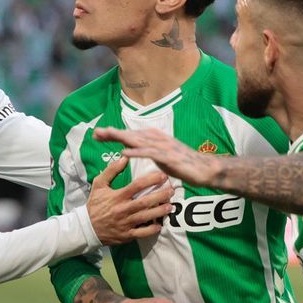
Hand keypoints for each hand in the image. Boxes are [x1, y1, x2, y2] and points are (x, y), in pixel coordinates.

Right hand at [84, 155, 171, 244]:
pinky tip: (160, 225)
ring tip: (170, 206)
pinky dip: (151, 230)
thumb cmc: (95, 204)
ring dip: (159, 212)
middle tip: (171, 190)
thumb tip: (125, 157)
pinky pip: (141, 233)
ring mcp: (125, 223)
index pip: (136, 186)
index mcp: (117, 196)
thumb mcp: (99, 184)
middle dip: (160, 196)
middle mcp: (123, 209)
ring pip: (146, 217)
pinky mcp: (126, 235)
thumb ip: (111, 170)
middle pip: (145, 202)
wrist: (87, 227)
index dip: (151, 180)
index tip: (162, 176)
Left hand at [93, 126, 222, 188]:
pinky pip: (149, 154)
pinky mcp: (169, 156)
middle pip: (131, 134)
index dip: (115, 134)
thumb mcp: (163, 157)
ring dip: (120, 138)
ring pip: (137, 141)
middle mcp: (158, 139)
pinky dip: (136, 152)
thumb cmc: (186, 165)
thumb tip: (136, 149)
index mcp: (156, 139)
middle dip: (113, 133)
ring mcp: (164, 147)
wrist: (206, 169)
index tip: (99, 135)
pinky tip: (124, 152)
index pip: (131, 135)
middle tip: (95, 133)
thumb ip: (150, 151)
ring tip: (105, 136)